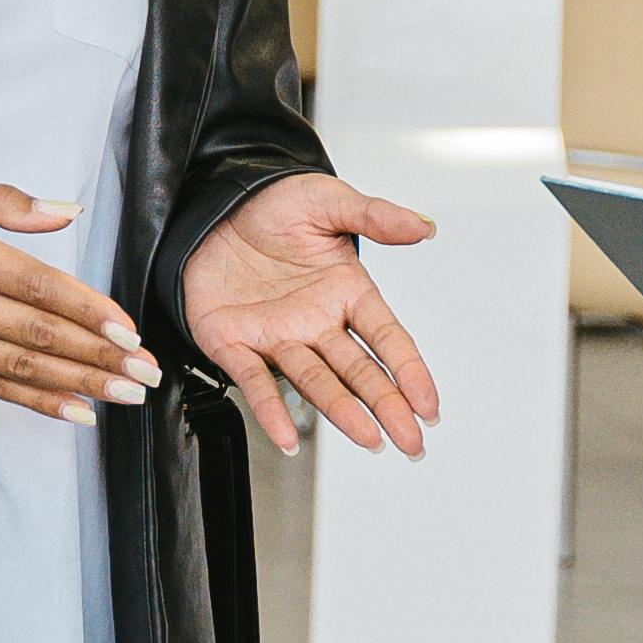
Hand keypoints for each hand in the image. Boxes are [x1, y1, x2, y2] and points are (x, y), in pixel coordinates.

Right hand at [0, 177, 155, 424]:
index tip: (128, 328)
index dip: (89, 310)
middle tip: (146, 372)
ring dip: (80, 385)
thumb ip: (1, 201)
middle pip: (38, 333)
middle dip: (100, 356)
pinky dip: (35, 401)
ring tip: (124, 397)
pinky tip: (73, 411)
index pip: (37, 286)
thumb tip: (64, 212)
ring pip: (20, 367)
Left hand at [183, 175, 437, 458]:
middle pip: (359, 371)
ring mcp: (278, 336)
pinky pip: (255, 381)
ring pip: (316, 382)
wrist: (213, 202)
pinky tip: (288, 438)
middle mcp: (316, 322)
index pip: (386, 338)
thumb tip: (423, 228)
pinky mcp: (234, 343)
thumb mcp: (329, 201)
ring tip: (371, 439)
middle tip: (412, 441)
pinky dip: (271, 411)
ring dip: (343, 412)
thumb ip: (375, 217)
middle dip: (388, 407)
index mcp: (345, 291)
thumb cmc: (272, 203)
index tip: (429, 406)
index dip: (409, 372)